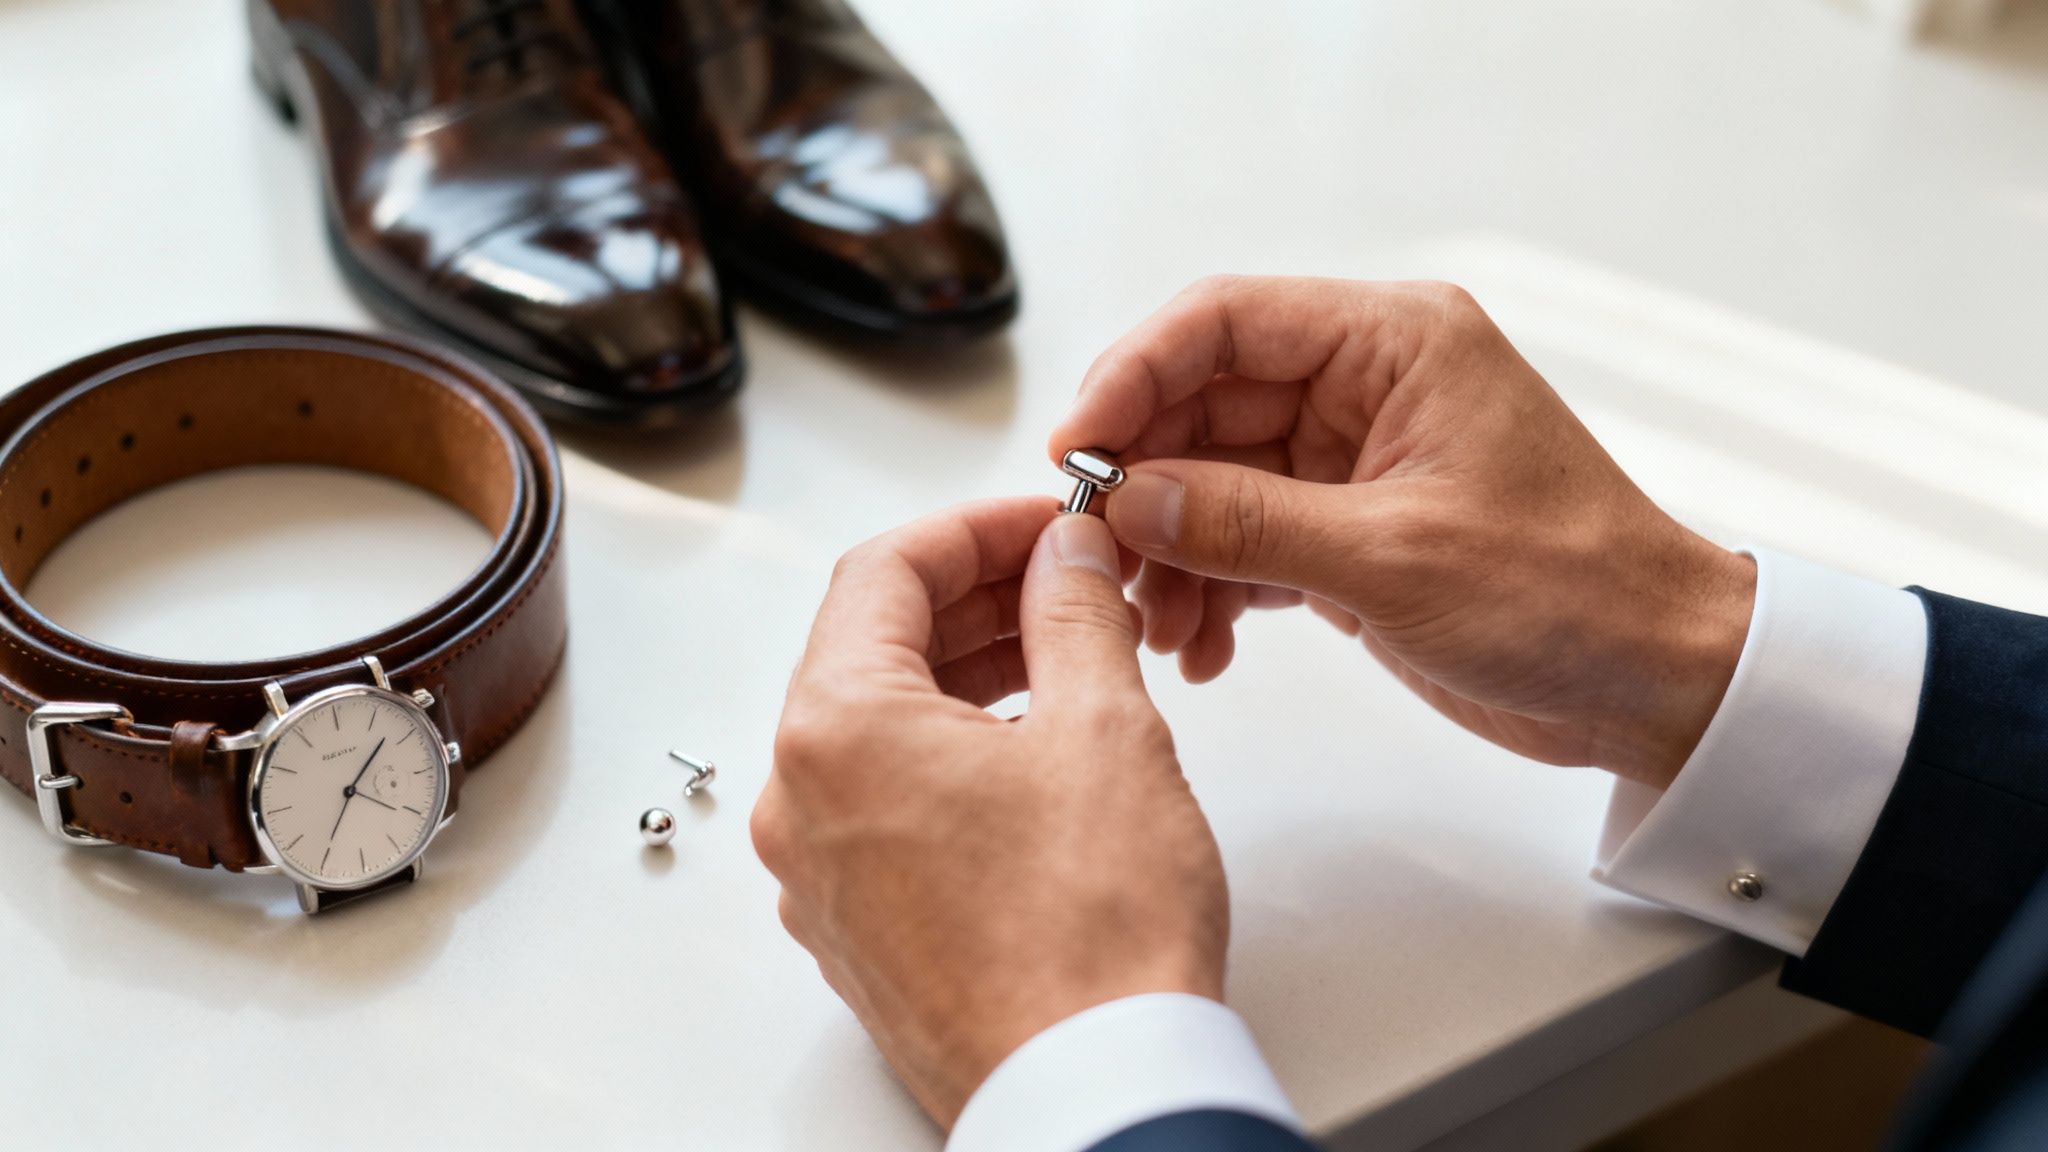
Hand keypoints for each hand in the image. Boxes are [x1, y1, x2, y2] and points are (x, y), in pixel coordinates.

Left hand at [752, 499, 1227, 1124]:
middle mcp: (802, 803)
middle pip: (872, 648)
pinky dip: (952, 754)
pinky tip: (1032, 751)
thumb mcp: (1104, 728)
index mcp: (837, 732)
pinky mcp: (857, 931)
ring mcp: (820, 877)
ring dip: (967, 674)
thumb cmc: (1093, 941)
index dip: (977, 528)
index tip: (1046, 523)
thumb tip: (1066, 557)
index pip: (884, 571)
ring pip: (881, 729)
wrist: (1093, 1093)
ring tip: (1067, 657)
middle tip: (1067, 580)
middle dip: (977, 600)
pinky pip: (888, 805)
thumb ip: (1074, 612)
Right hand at [1051, 276, 1755, 788]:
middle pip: (1204, 402)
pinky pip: (1244, 537)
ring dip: (1172, 550)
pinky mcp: (1348, 528)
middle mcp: (1367, 384)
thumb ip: (1247, 523)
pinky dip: (1212, 587)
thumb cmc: (1572, 592)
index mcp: (1394, 342)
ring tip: (1158, 627)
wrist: (1654, 680)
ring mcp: (1353, 458)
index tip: (1076, 449)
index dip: (1135, 374)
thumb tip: (1128, 498)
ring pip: (1213, 478)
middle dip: (1145, 482)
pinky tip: (1204, 647)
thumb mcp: (1394, 558)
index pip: (1225, 320)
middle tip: (1099, 555)